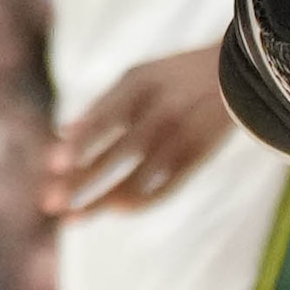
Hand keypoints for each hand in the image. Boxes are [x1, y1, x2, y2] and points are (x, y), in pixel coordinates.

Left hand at [47, 49, 229, 219]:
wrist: (240, 71)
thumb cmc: (178, 76)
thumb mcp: (140, 78)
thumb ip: (103, 105)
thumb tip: (62, 131)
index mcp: (140, 84)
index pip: (104, 118)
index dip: (81, 143)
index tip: (53, 164)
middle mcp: (159, 110)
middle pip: (116, 154)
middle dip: (81, 181)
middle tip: (49, 203)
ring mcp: (180, 135)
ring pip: (137, 177)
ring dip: (102, 200)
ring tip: (73, 218)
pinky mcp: (198, 155)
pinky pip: (165, 186)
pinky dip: (139, 200)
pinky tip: (116, 210)